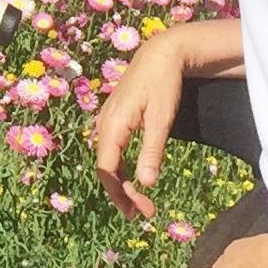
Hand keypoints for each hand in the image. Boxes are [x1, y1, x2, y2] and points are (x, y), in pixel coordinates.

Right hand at [92, 24, 193, 217]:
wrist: (161, 53)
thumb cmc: (163, 84)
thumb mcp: (162, 120)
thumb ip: (152, 151)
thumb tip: (146, 184)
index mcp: (112, 127)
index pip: (107, 170)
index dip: (121, 194)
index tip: (140, 212)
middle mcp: (103, 125)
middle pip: (106, 168)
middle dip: (123, 194)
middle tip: (144, 213)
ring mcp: (107, 121)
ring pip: (108, 160)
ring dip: (122, 183)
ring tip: (139, 202)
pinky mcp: (114, 118)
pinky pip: (112, 150)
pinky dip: (122, 168)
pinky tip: (134, 177)